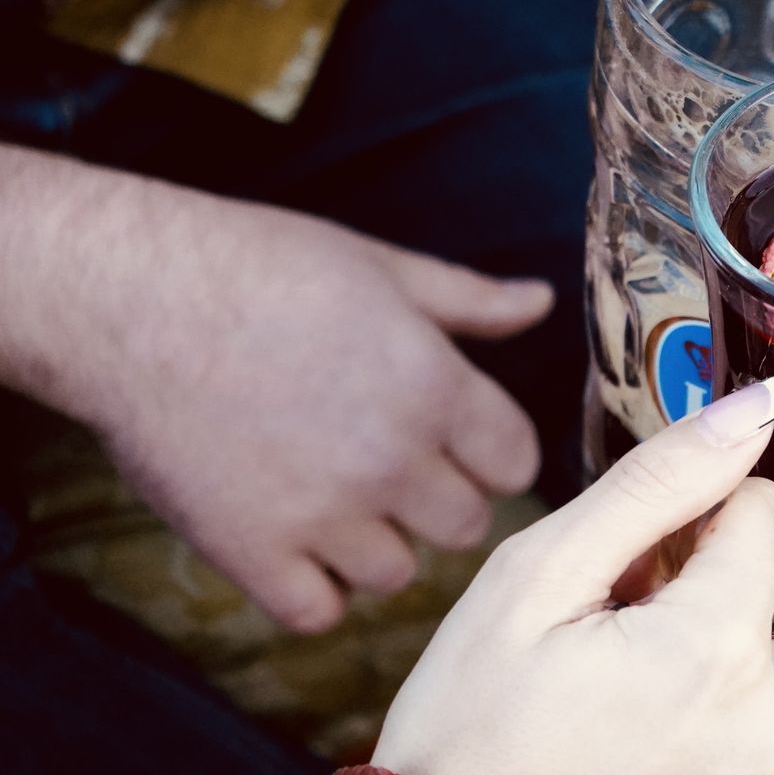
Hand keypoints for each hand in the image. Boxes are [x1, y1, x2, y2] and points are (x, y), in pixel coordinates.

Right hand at [1, 156, 548, 631]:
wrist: (129, 297)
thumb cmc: (259, 265)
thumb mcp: (382, 267)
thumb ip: (470, 301)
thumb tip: (539, 302)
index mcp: (436, 388)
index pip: (515, 463)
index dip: (490, 451)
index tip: (458, 439)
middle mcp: (392, 460)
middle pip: (465, 523)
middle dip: (438, 497)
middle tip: (390, 465)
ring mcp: (322, 513)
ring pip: (396, 572)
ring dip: (376, 544)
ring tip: (335, 498)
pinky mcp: (250, 551)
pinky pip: (318, 611)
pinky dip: (312, 588)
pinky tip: (294, 543)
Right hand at [372, 378, 773, 774]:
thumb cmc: (471, 740)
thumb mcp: (534, 585)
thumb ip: (654, 487)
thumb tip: (749, 411)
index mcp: (715, 648)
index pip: (766, 514)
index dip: (699, 519)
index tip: (640, 557)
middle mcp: (773, 720)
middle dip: (734, 586)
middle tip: (639, 619)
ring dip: (741, 650)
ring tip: (643, 679)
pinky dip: (736, 711)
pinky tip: (656, 725)